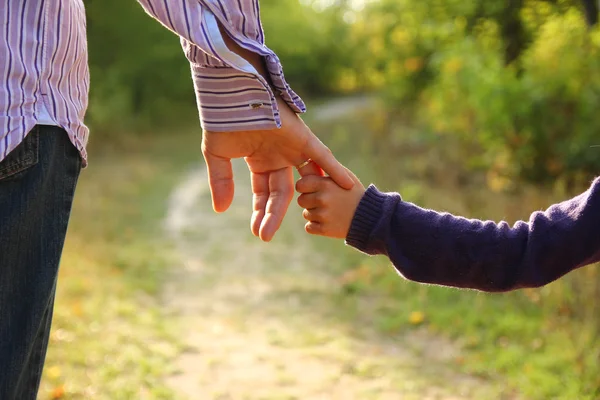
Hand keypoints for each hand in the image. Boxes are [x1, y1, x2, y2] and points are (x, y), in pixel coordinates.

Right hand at [202, 97, 353, 241]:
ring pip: (306, 179)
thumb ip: (221, 181)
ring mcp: (293, 147)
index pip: (265, 193)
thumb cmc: (222, 119)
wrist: (229, 92)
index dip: (261, 212)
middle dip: (274, 214)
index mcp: (261, 160)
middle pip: (283, 192)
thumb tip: (220, 209)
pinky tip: (347, 186)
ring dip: (309, 199)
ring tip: (314, 220)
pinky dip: (336, 169)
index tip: (258, 233)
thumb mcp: (218, 156)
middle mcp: (280, 156)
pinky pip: (324, 156)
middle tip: (265, 237)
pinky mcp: (303, 137)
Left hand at [296, 167, 365, 237]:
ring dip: (314, 215)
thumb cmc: (356, 194)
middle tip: (324, 202)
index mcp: (325, 184)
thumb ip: (328, 169)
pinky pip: (309, 227)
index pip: (300, 185)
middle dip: (310, 202)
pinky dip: (316, 227)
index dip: (306, 188)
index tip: (313, 190)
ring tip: (330, 212)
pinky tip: (329, 222)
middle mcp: (322, 198)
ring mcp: (323, 215)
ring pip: (306, 214)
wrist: (371, 217)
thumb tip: (310, 161)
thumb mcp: (345, 177)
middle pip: (301, 200)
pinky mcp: (324, 229)